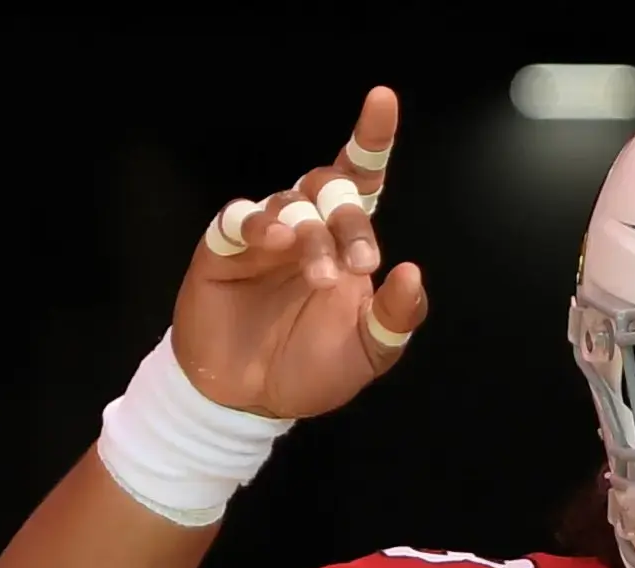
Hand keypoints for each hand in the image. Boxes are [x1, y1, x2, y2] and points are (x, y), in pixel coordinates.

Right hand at [173, 86, 429, 419]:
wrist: (249, 401)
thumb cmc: (311, 368)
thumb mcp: (369, 352)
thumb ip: (396, 317)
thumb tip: (412, 273)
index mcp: (345, 242)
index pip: (361, 179)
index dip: (370, 139)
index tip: (382, 99)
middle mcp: (306, 227)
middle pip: (329, 188)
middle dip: (351, 221)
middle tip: (362, 266)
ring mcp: (263, 234)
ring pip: (291, 203)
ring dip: (313, 237)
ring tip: (320, 277)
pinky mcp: (222, 248)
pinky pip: (240, 217)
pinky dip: (260, 222)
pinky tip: (275, 241)